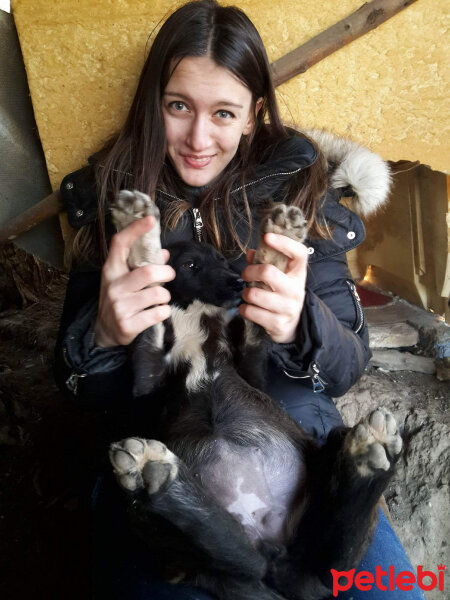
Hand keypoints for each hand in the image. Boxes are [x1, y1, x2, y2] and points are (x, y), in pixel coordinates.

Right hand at [94, 216, 175, 347]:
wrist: (105, 331)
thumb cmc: (119, 299)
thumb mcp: (124, 280)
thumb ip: (143, 266)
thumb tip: (163, 253)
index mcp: (112, 271)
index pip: (120, 244)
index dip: (135, 230)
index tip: (150, 220)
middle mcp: (114, 287)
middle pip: (149, 272)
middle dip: (166, 273)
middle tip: (169, 275)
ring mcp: (119, 307)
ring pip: (158, 294)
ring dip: (165, 296)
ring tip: (160, 299)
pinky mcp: (128, 325)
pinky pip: (158, 313)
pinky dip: (164, 312)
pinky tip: (157, 312)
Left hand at [238, 232, 307, 343]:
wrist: (294, 326)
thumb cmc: (282, 295)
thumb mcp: (280, 278)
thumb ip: (266, 263)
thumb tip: (250, 253)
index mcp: (298, 275)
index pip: (299, 253)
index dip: (284, 242)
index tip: (267, 237)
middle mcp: (296, 291)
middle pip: (268, 272)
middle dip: (249, 272)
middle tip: (245, 275)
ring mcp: (288, 308)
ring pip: (254, 294)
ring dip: (245, 293)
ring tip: (248, 295)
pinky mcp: (278, 324)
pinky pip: (251, 312)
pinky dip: (244, 309)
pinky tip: (247, 308)